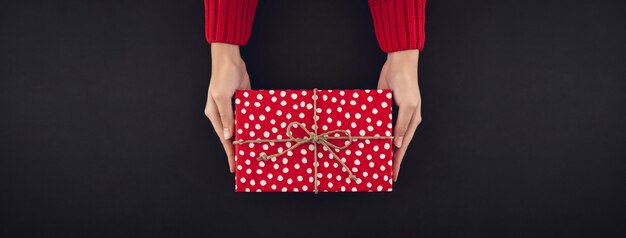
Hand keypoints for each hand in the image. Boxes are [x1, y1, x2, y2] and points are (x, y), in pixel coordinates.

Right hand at [204, 43, 250, 172]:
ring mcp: (233, 109)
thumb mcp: (222, 97)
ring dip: (246, 139)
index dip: (229, 153)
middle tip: (246, 164)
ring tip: (253, 152)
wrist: (231, 60)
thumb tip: (228, 135)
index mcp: (214, 115)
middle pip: (231, 137)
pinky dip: (252, 126)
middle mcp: (223, 114)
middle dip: (237, 150)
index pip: (224, 139)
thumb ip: (226, 116)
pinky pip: (247, 118)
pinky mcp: (243, 103)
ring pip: (240, 129)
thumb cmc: (222, 76)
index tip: (234, 167)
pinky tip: (258, 134)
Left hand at [377, 49, 421, 181]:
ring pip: (386, 136)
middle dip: (389, 158)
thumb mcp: (407, 105)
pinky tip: (367, 139)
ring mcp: (393, 115)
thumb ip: (402, 125)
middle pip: (395, 144)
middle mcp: (403, 121)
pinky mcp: (382, 107)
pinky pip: (378, 124)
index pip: (403, 146)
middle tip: (381, 173)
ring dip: (380, 146)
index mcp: (412, 121)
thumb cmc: (407, 83)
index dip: (397, 161)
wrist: (398, 64)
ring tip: (373, 160)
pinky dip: (374, 132)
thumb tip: (398, 144)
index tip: (392, 176)